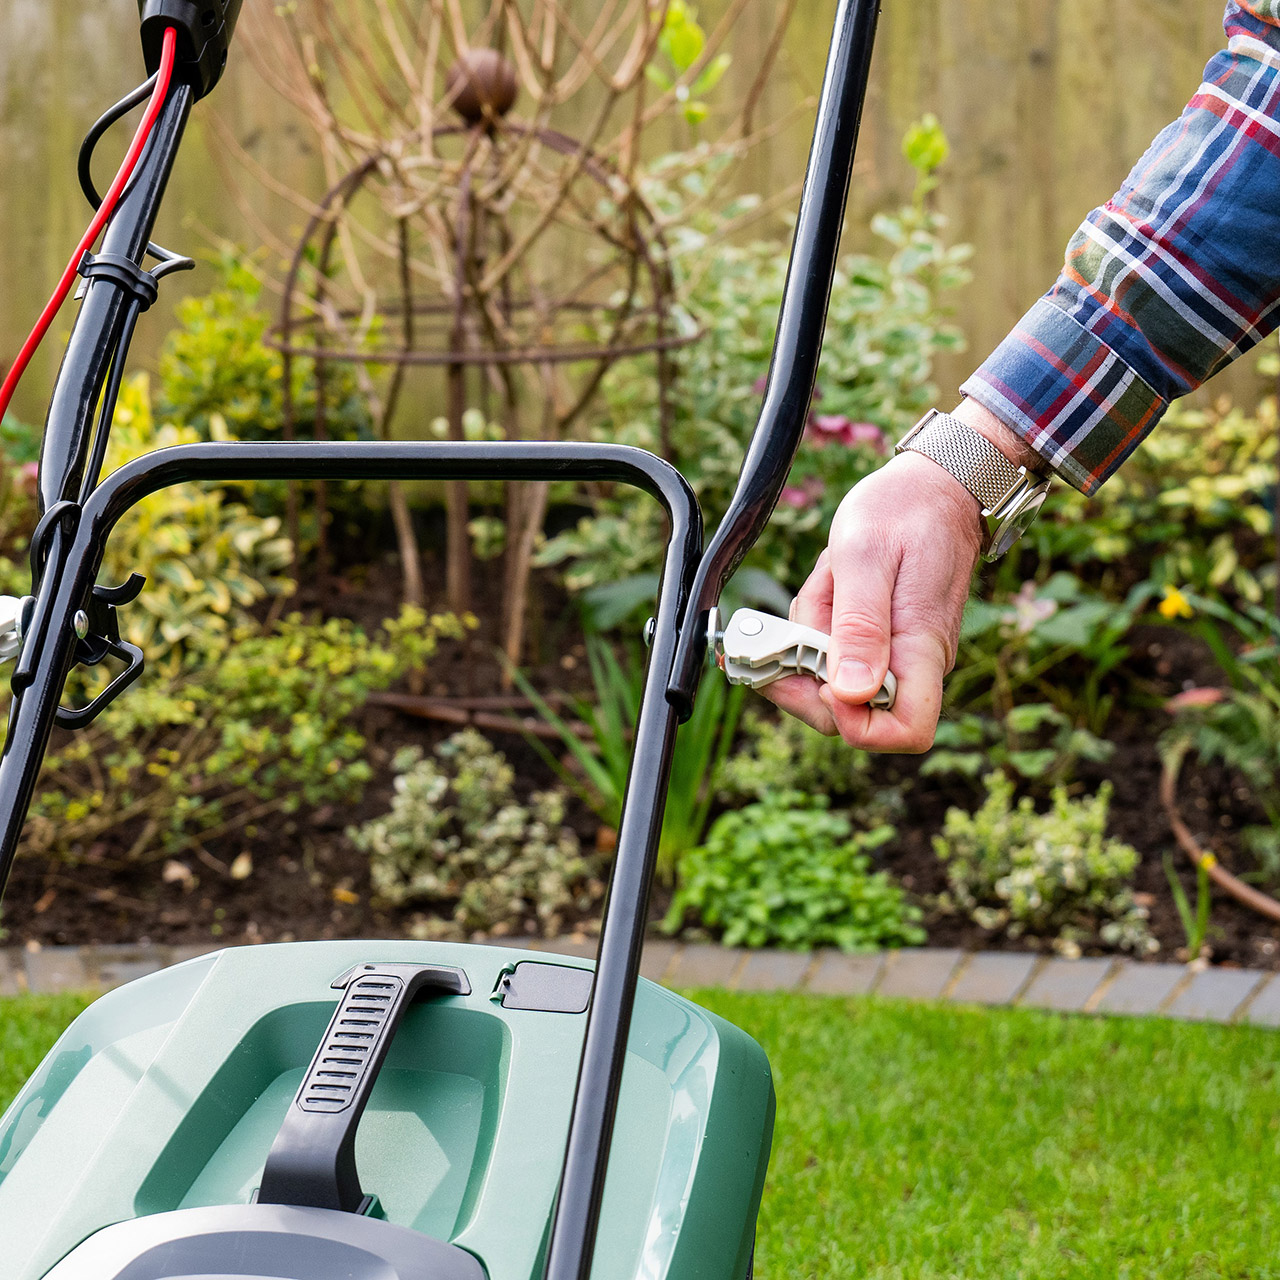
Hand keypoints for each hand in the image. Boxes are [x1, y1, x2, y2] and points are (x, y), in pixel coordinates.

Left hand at [760, 449, 983, 750]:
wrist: (935, 485)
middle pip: (851, 714)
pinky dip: (817, 627)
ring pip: (834, 682)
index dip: (856, 725)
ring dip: (810, 639)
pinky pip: (836, 655)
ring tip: (827, 583)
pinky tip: (828, 587)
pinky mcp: (881, 643)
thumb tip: (851, 693)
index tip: (821, 679)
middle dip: (808, 672)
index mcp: (922, 649)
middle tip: (800, 615)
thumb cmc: (904, 510)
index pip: (906, 732)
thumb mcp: (865, 556)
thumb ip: (858, 625)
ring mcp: (898, 656)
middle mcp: (914, 664)